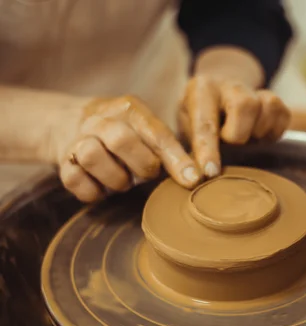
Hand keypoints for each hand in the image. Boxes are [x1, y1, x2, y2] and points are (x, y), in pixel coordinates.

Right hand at [56, 96, 200, 202]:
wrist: (73, 125)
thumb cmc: (128, 135)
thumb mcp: (149, 132)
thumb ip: (170, 149)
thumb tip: (196, 176)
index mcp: (130, 110)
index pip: (158, 134)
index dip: (177, 159)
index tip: (193, 179)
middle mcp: (101, 119)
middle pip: (121, 140)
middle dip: (141, 166)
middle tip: (147, 174)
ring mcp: (78, 140)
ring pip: (93, 157)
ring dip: (116, 178)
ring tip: (124, 179)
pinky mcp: (63, 163)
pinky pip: (76, 181)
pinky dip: (94, 191)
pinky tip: (103, 186)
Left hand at [178, 74, 290, 177]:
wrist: (219, 96)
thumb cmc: (199, 118)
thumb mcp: (186, 129)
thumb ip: (190, 148)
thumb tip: (194, 177)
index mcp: (202, 90)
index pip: (206, 123)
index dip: (208, 150)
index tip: (210, 172)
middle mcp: (230, 85)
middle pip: (245, 106)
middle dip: (239, 134)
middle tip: (231, 143)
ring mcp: (255, 90)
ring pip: (268, 107)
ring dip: (258, 131)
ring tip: (246, 136)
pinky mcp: (274, 100)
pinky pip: (282, 115)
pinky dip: (273, 131)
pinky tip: (259, 134)